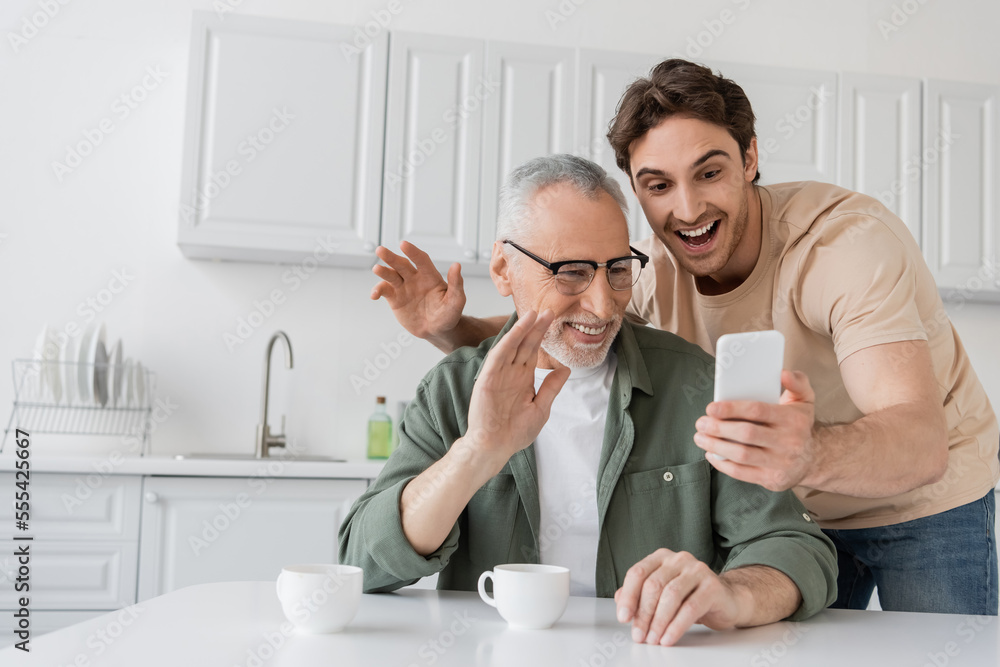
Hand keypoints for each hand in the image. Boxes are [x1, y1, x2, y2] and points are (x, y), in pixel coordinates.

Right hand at [371, 241, 465, 340]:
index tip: (403, 244)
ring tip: (376, 268)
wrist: (437, 331)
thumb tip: (457, 265)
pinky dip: (377, 290)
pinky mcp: (395, 299)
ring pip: (391, 275)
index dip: (412, 252)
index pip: (421, 260)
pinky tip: (374, 295)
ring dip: (383, 271)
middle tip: (381, 250)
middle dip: (391, 257)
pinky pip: (384, 291)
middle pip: (401, 264)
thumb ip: (456, 284)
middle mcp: (415, 278)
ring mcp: (404, 288)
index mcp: (430, 276)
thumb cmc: (449, 314)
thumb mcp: (456, 301)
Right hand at [461, 310, 569, 472]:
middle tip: (549, 310)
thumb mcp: (541, 408)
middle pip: (525, 344)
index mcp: (522, 379)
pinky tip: (518, 330)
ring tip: (534, 313)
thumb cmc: (515, 432)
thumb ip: (551, 387)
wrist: (494, 447)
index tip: (553, 320)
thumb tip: (565, 369)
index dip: (542, 335)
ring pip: (512, 346)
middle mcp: (511, 373)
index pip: (533, 351)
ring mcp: (499, 374)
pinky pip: (499, 356)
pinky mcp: (488, 379)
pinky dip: (508, 342)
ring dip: (522, 329)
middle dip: (536, 327)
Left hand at [614, 549, 746, 646]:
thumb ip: (640, 596)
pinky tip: (668, 637)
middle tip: (639, 635)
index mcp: (662, 558)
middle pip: (653, 585)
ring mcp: (697, 570)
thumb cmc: (690, 596)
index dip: (628, 596)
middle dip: (643, 614)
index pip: (638, 573)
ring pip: (671, 596)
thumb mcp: (662, 595)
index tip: (623, 617)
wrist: (727, 600)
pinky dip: (676, 626)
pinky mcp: (712, 586)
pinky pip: (690, 608)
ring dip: (658, 622)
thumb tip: (621, 603)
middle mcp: (679, 559)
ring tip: (653, 639)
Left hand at [694, 370, 816, 490]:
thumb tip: (784, 373)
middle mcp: (789, 442)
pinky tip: (711, 454)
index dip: (731, 409)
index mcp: (793, 419)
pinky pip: (742, 473)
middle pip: (747, 434)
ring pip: (742, 455)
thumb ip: (796, 383)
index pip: (757, 411)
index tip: (711, 408)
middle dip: (719, 428)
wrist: (814, 460)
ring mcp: (781, 463)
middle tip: (701, 423)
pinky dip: (723, 464)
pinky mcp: (772, 480)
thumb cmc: (799, 425)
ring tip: (700, 438)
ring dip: (716, 446)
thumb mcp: (804, 401)